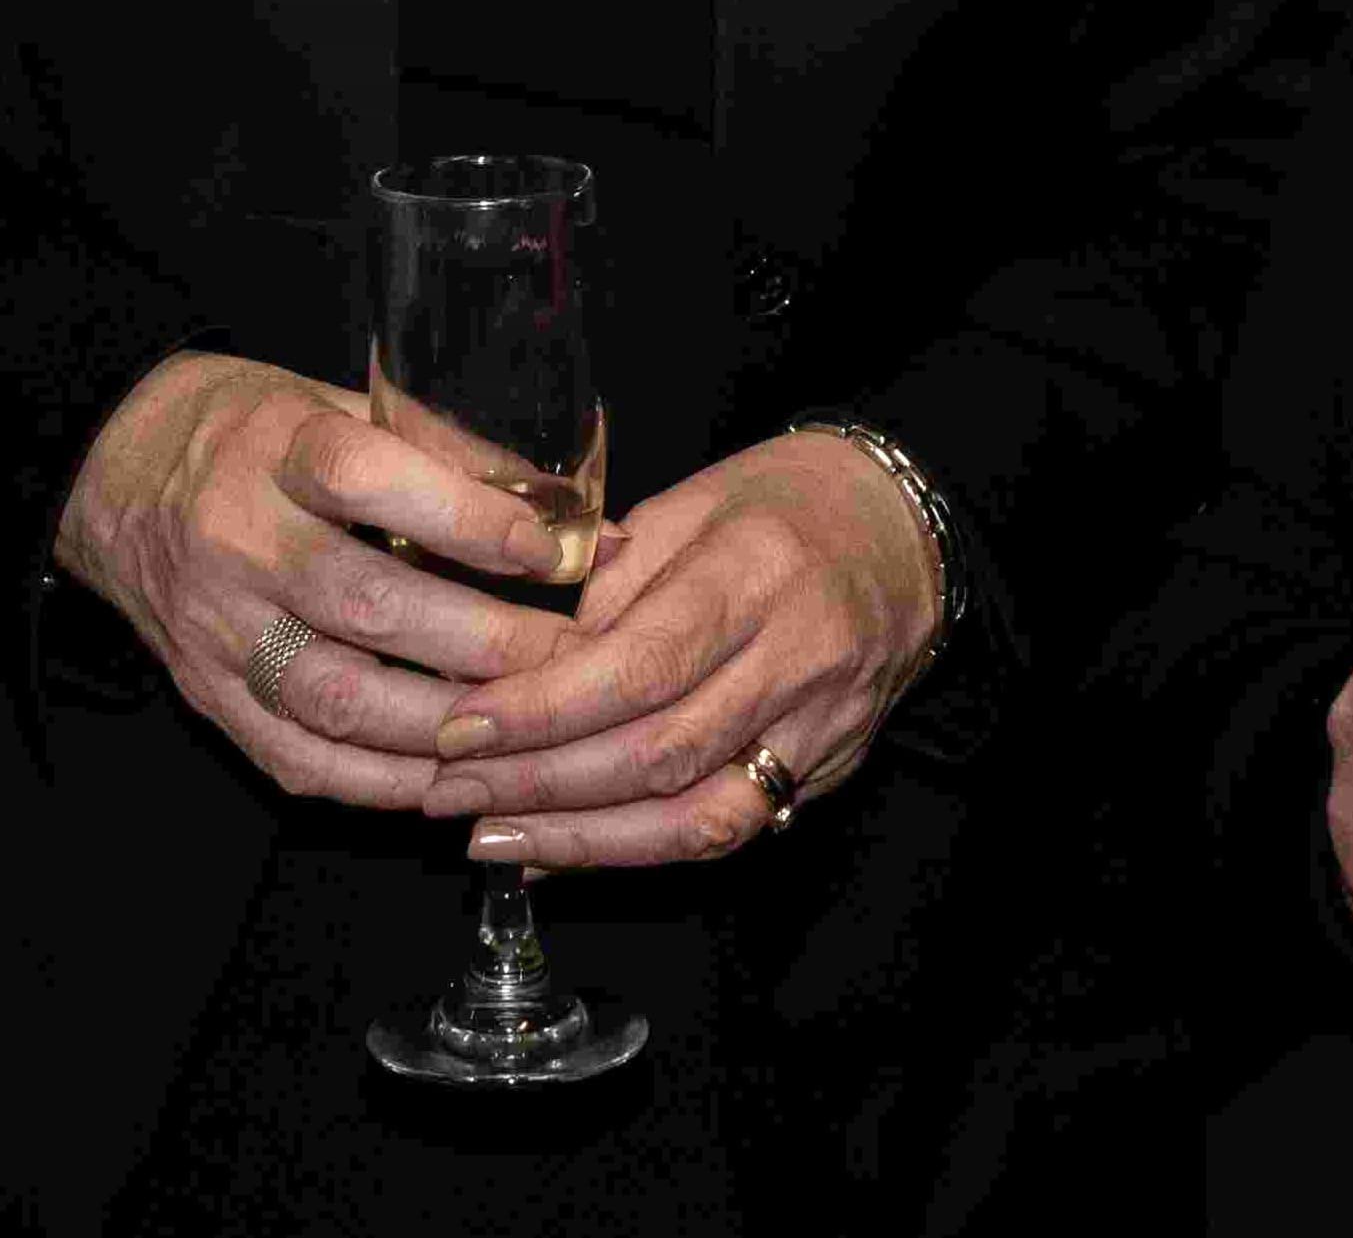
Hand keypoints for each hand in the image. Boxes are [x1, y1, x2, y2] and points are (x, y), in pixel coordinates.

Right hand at [51, 348, 592, 809]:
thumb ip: (440, 451)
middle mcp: (236, 540)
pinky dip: (380, 780)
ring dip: (443, 726)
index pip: (372, 480)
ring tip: (524, 728)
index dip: (471, 519)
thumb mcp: (335, 402)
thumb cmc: (248, 433)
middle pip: (369, 605)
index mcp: (274, 449)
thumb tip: (572, 511)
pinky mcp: (205, 694)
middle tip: (573, 659)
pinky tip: (444, 776)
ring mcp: (215, 628)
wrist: (114, 474)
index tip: (555, 552)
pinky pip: (298, 758)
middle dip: (486, 643)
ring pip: (338, 698)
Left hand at [426, 429, 943, 867]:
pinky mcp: (827, 772)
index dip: (543, 709)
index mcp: (756, 570)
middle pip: (659, 750)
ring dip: (583, 839)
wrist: (905, 532)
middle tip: (447, 791)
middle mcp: (798, 657)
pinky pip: (727, 830)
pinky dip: (637, 852)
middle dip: (540, 783)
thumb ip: (607, 582)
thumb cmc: (784, 501)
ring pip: (695, 814)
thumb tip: (523, 668)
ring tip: (490, 836)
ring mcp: (821, 727)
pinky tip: (563, 852)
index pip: (640, 663)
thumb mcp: (689, 501)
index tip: (459, 728)